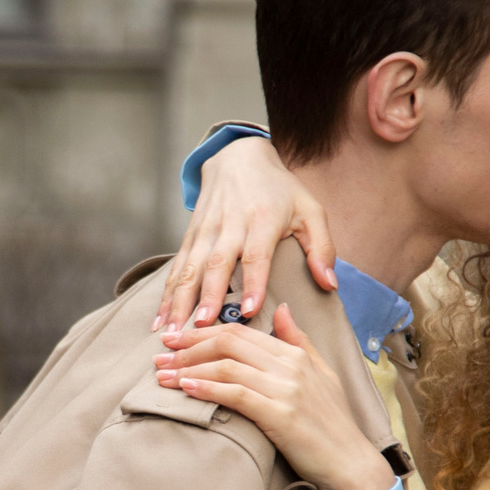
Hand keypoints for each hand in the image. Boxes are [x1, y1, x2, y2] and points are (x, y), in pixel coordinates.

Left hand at [155, 306, 394, 489]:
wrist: (349, 462)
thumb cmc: (332, 423)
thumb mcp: (321, 373)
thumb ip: (298, 340)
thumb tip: (281, 309)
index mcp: (296, 354)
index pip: (240, 332)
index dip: (203, 333)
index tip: (176, 339)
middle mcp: (291, 365)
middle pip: (228, 343)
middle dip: (188, 347)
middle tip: (161, 356)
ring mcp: (286, 389)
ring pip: (226, 366)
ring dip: (189, 369)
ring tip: (163, 376)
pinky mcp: (280, 415)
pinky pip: (235, 394)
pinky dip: (206, 388)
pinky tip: (186, 389)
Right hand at [157, 135, 337, 332]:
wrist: (238, 157)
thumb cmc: (280, 190)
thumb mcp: (310, 211)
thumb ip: (322, 247)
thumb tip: (329, 284)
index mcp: (262, 219)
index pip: (256, 254)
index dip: (253, 283)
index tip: (250, 311)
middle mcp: (230, 224)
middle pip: (216, 263)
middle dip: (207, 297)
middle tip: (202, 327)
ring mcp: (206, 230)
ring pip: (190, 267)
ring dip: (179, 300)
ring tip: (173, 331)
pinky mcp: (190, 234)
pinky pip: (177, 266)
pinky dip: (167, 293)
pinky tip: (159, 318)